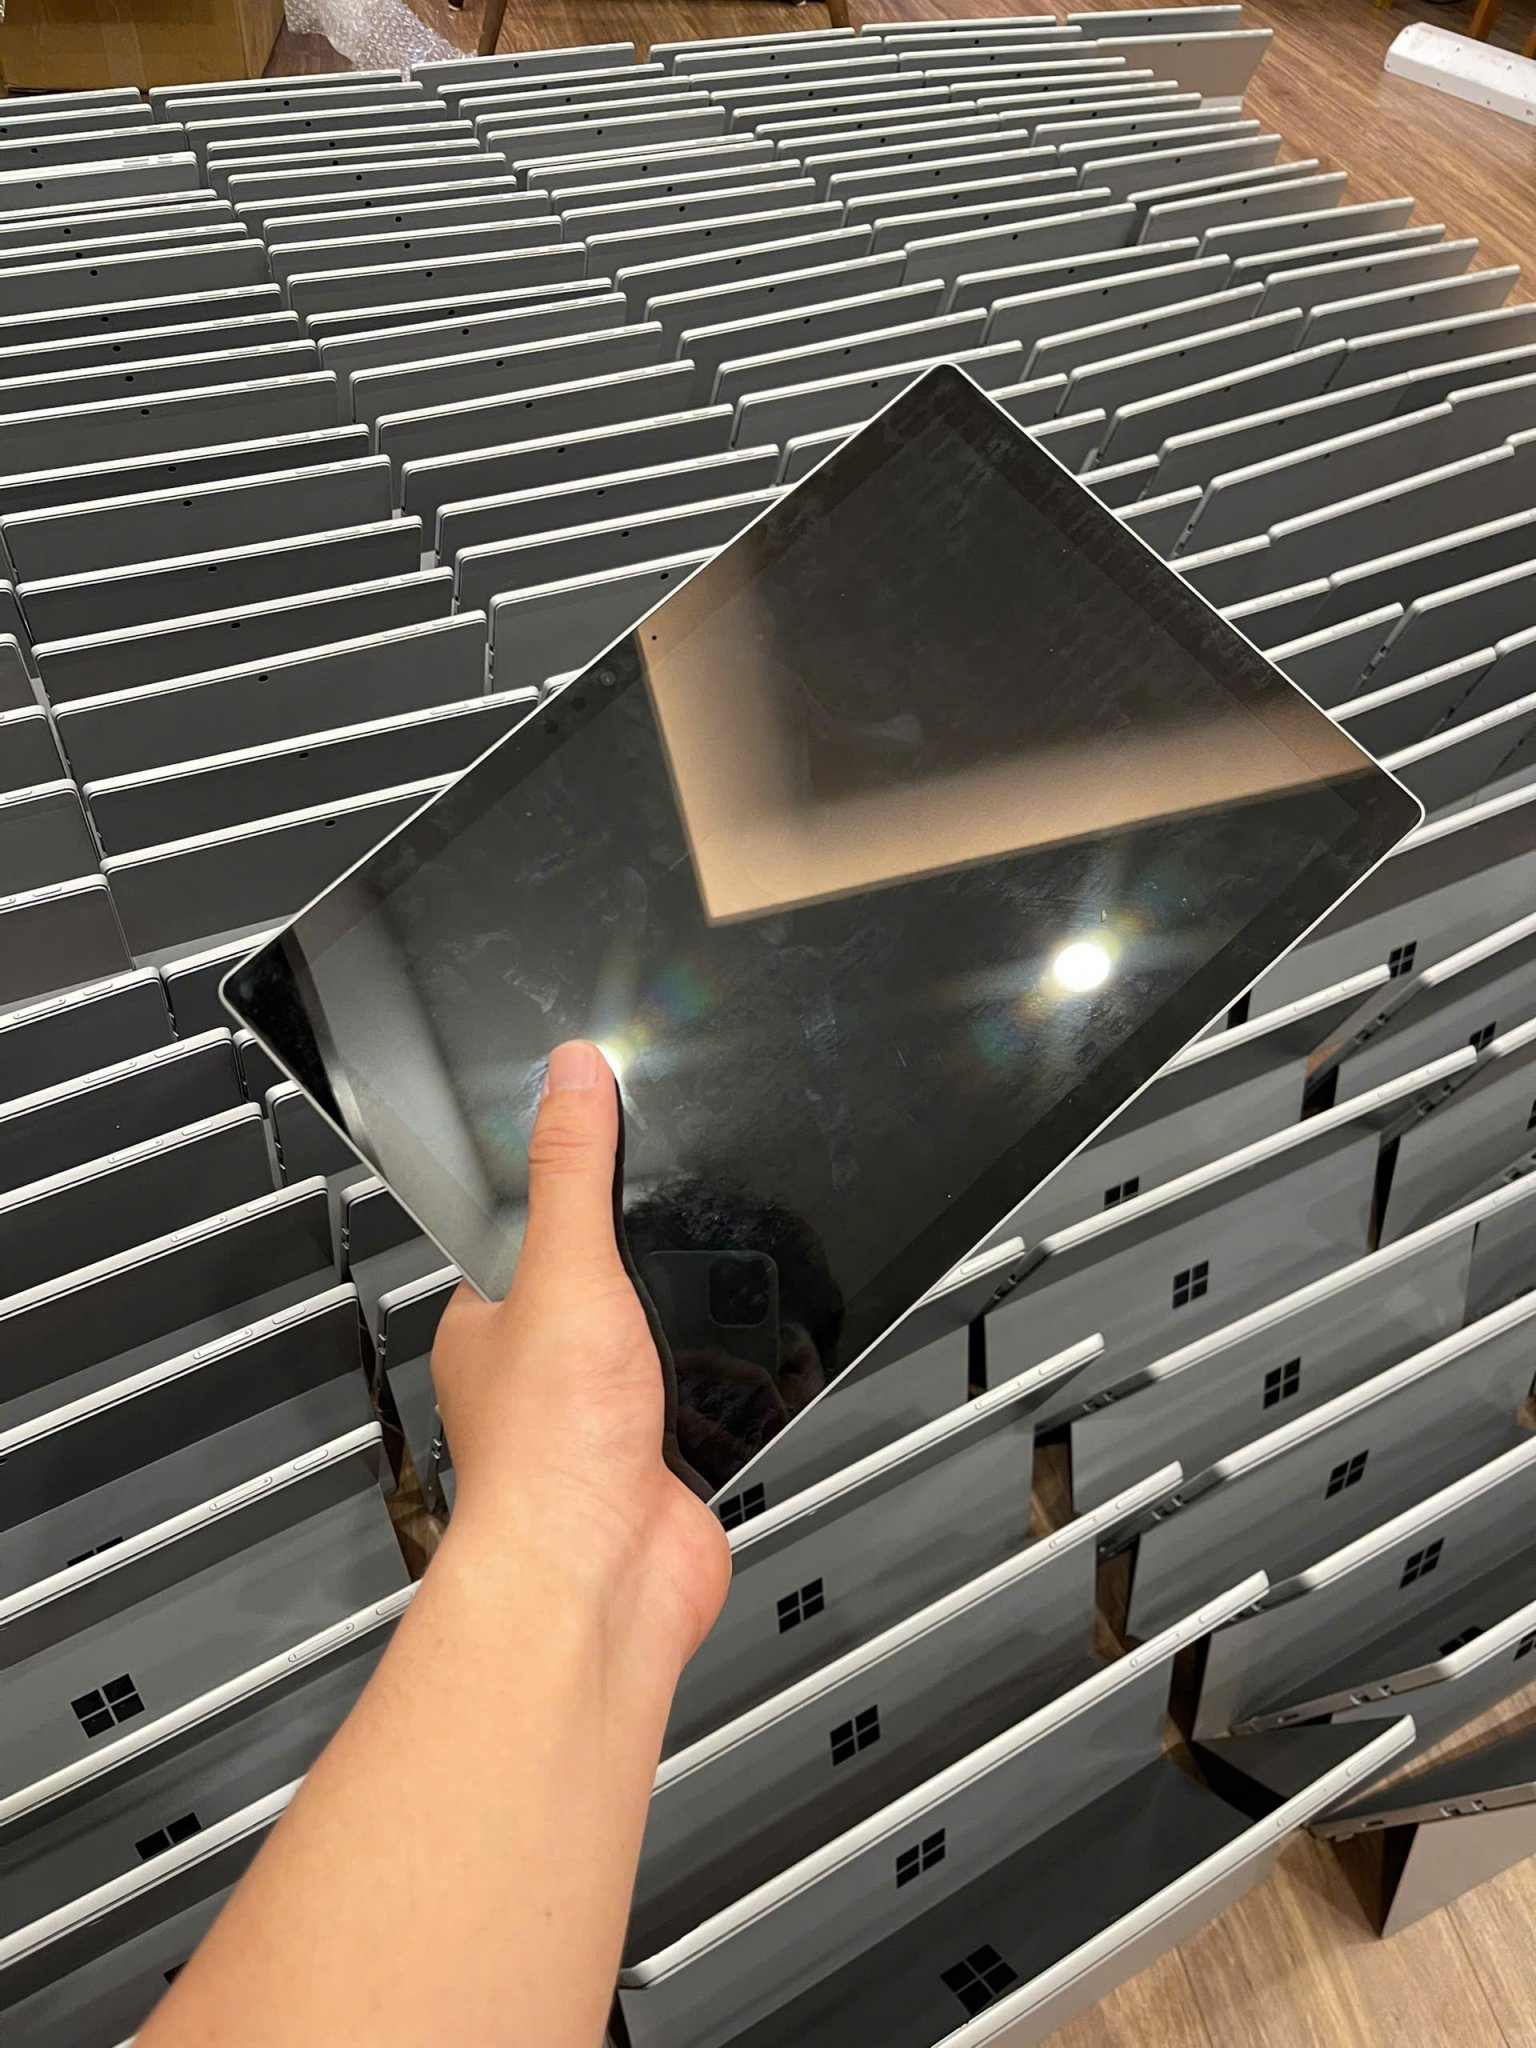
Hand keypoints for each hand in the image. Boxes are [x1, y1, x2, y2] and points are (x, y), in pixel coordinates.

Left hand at [431, 1041, 730, 1672]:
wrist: (601, 1576)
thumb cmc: (548, 1451)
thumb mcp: (565, 1272)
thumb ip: (572, 1171)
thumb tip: (570, 1075)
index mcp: (491, 1324)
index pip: (525, 1231)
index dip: (569, 1192)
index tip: (613, 1146)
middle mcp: (542, 1373)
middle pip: (605, 1284)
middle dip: (649, 1268)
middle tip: (686, 1233)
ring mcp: (603, 1419)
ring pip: (661, 1342)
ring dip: (693, 1333)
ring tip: (710, 1309)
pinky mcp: (662, 1459)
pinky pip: (706, 1398)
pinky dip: (729, 1386)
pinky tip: (735, 1371)